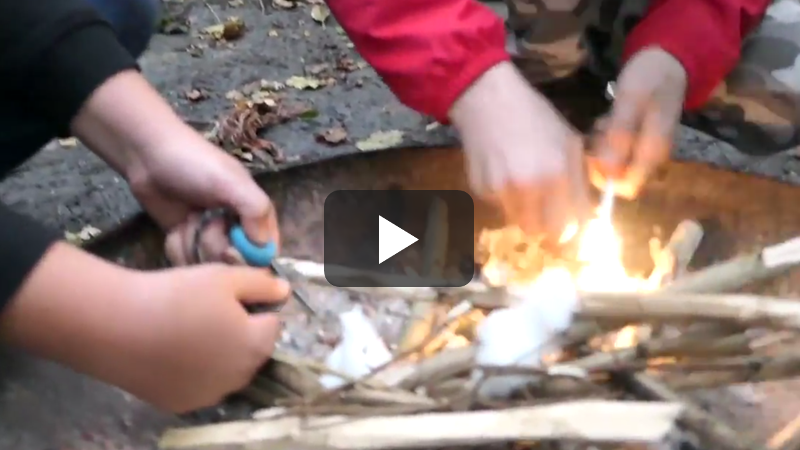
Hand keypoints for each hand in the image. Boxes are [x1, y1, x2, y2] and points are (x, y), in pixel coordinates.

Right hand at [2, 243, 289, 412]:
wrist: (116, 325)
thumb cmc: (176, 294)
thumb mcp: (224, 276)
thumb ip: (261, 284)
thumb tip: (284, 291)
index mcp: (256, 345)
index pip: (272, 324)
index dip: (255, 307)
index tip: (228, 297)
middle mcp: (240, 377)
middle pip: (251, 350)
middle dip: (240, 332)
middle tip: (206, 311)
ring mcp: (211, 394)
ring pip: (227, 369)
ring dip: (219, 354)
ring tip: (188, 330)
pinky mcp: (182, 404)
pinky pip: (200, 385)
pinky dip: (194, 371)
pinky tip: (172, 352)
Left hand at [127, 128, 278, 264]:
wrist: (149, 156)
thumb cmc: (197, 164)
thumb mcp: (232, 182)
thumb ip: (256, 211)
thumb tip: (263, 248)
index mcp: (257, 216)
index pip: (265, 254)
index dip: (249, 260)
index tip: (228, 251)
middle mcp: (238, 231)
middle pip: (235, 265)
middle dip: (215, 247)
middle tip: (204, 221)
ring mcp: (211, 239)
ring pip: (209, 266)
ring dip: (194, 245)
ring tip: (188, 220)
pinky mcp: (188, 243)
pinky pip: (188, 262)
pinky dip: (179, 247)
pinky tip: (176, 229)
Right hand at [449, 62, 590, 240]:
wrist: (488, 101)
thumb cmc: (536, 117)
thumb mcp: (570, 141)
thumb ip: (580, 179)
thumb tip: (587, 212)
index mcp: (559, 175)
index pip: (574, 226)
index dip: (576, 229)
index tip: (574, 224)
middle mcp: (531, 188)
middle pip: (545, 233)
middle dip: (550, 226)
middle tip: (550, 212)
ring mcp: (503, 191)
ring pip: (521, 222)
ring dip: (527, 212)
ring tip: (525, 185)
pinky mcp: (482, 190)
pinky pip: (501, 207)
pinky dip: (506, 197)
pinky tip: (504, 172)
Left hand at [589, 48, 686, 198]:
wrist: (667, 61)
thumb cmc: (650, 77)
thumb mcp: (631, 100)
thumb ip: (621, 134)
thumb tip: (608, 172)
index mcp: (653, 152)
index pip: (627, 188)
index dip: (604, 178)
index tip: (593, 153)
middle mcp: (650, 158)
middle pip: (616, 177)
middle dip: (601, 158)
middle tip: (601, 130)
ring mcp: (643, 150)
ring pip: (612, 164)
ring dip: (601, 146)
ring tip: (605, 120)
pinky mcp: (636, 141)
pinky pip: (614, 151)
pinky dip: (605, 139)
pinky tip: (608, 119)